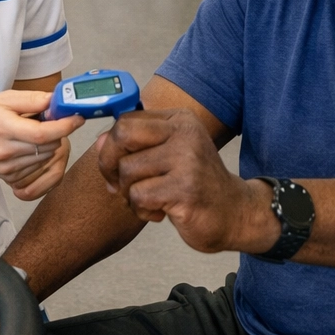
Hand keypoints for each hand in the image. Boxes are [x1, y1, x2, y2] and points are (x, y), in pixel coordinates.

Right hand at [0, 90, 82, 199]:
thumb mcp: (2, 99)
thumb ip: (31, 99)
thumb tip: (56, 100)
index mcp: (3, 128)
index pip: (42, 133)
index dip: (65, 126)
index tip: (77, 117)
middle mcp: (5, 152)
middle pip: (49, 146)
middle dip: (57, 132)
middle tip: (50, 120)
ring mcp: (7, 168)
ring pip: (46, 158)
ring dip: (49, 144)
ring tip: (34, 132)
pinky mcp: (9, 178)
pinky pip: (37, 168)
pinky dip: (40, 156)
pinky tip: (28, 145)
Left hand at [96, 108, 276, 254]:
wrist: (235, 214)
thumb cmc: (195, 185)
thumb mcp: (168, 155)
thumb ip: (136, 145)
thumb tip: (99, 142)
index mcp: (179, 120)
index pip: (125, 121)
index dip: (109, 146)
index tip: (112, 167)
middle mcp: (184, 133)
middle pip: (121, 136)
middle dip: (108, 164)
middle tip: (117, 186)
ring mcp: (187, 160)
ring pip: (127, 170)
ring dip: (129, 194)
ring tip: (149, 201)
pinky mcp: (186, 189)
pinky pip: (139, 196)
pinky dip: (142, 210)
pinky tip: (160, 213)